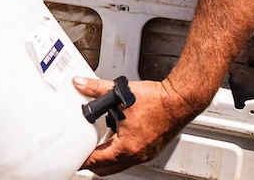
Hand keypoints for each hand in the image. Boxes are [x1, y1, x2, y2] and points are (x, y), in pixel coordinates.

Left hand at [74, 76, 198, 175]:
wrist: (180, 100)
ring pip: (120, 164)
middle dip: (93, 164)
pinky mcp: (152, 148)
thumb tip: (80, 84)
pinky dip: (119, 152)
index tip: (74, 159)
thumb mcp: (118, 93)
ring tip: (94, 147)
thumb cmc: (157, 101)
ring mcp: (146, 153)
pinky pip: (130, 157)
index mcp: (127, 146)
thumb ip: (95, 89)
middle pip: (108, 169)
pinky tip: (114, 138)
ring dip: (106, 158)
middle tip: (81, 156)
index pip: (98, 160)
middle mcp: (137, 154)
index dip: (83, 160)